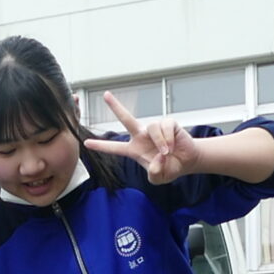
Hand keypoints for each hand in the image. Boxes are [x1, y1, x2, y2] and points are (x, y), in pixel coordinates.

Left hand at [83, 91, 197, 183]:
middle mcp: (141, 136)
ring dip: (160, 143)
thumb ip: (154, 174)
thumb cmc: (170, 167)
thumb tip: (156, 160)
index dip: (101, 146)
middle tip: (105, 95)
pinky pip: (164, 127)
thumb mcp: (158, 178)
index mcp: (134, 150)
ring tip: (167, 153)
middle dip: (116, 107)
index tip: (86, 143)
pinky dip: (168, 138)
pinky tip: (172, 145)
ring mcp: (154, 129)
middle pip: (126, 119)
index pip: (115, 148)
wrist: (187, 161)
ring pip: (151, 128)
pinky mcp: (168, 123)